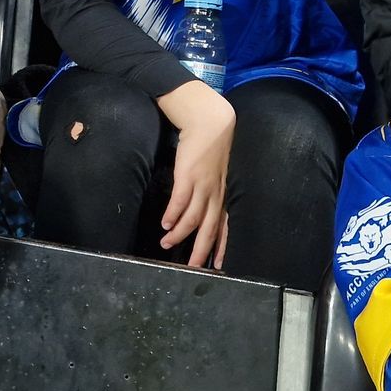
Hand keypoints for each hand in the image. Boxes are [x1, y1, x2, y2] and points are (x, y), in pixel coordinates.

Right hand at [155, 80, 233, 268]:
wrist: (209, 122)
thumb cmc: (210, 146)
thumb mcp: (215, 172)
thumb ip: (209, 188)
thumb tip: (197, 206)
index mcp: (222, 194)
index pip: (224, 226)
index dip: (220, 246)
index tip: (217, 265)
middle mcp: (215, 194)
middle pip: (209, 229)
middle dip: (201, 250)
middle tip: (193, 268)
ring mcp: (202, 186)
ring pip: (192, 219)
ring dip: (179, 234)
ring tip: (167, 243)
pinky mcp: (188, 176)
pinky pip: (180, 202)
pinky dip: (172, 216)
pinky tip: (165, 224)